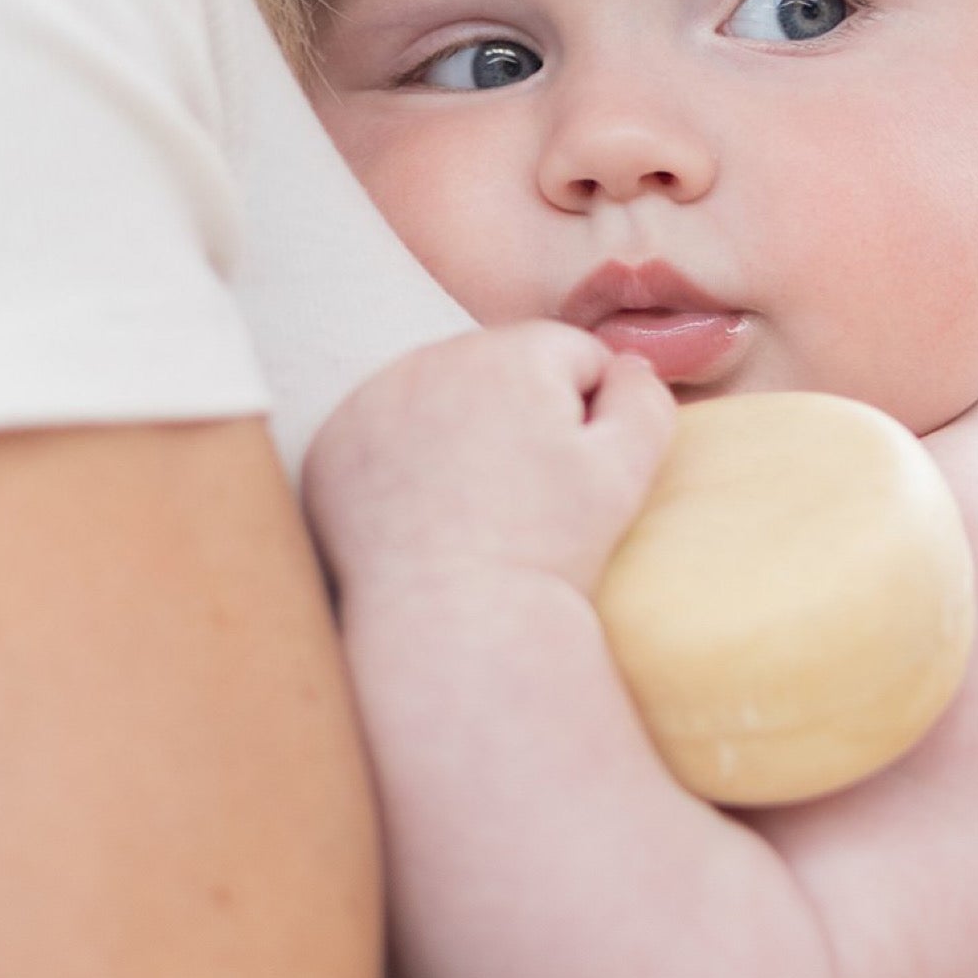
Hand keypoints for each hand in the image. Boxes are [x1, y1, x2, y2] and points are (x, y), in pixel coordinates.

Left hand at [303, 320, 676, 606]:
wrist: (451, 624)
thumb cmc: (548, 551)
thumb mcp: (627, 473)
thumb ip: (645, 397)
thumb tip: (627, 364)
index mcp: (511, 353)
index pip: (569, 355)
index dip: (587, 416)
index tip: (569, 474)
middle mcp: (432, 358)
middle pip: (500, 368)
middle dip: (519, 414)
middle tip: (523, 495)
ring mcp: (371, 399)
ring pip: (441, 396)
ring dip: (461, 431)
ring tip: (475, 505)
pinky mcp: (333, 444)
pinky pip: (384, 431)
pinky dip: (402, 459)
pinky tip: (424, 512)